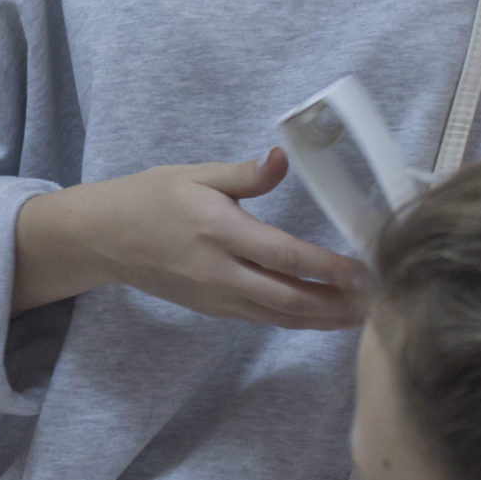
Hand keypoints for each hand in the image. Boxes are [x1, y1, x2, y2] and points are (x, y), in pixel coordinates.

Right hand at [11, 149, 366, 328]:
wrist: (103, 237)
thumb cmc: (149, 198)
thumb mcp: (194, 174)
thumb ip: (243, 175)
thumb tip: (281, 159)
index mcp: (219, 231)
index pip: (286, 256)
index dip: (329, 268)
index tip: (364, 270)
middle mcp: (219, 271)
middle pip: (289, 299)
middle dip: (337, 304)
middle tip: (377, 302)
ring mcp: (215, 296)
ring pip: (279, 316)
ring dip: (322, 319)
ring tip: (360, 317)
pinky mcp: (212, 308)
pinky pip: (261, 318)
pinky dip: (295, 320)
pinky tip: (320, 316)